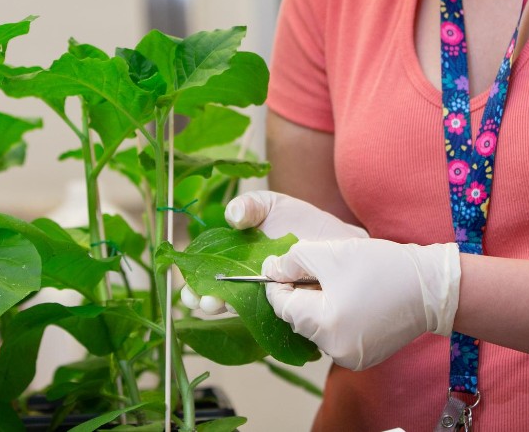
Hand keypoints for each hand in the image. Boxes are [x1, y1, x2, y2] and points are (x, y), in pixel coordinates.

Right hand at [181, 191, 367, 313]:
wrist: (339, 242)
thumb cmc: (302, 223)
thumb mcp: (272, 206)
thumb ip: (249, 206)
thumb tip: (233, 217)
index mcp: (235, 263)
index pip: (207, 278)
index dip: (194, 286)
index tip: (188, 289)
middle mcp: (247, 286)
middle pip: (219, 299)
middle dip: (206, 302)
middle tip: (204, 300)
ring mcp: (267, 302)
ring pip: (241, 312)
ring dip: (227, 311)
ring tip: (217, 305)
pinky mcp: (289, 315)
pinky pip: (271, 323)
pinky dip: (259, 321)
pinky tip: (251, 313)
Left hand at [262, 237, 460, 370]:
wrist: (429, 286)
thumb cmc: (380, 266)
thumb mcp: (328, 253)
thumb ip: (292, 261)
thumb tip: (271, 271)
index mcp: (324, 325)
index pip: (281, 305)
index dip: (277, 283)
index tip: (281, 266)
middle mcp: (335, 350)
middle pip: (298, 319)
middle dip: (299, 294)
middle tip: (314, 270)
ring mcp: (350, 358)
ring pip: (316, 329)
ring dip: (317, 306)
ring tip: (337, 283)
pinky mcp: (364, 358)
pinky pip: (335, 337)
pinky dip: (336, 319)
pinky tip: (352, 299)